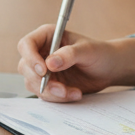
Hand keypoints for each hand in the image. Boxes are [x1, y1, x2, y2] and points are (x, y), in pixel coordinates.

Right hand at [15, 26, 134, 100]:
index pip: (26, 44)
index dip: (30, 58)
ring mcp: (44, 70)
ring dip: (51, 92)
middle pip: (25, 67)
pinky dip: (58, 98)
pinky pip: (45, 94)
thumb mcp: (88, 50)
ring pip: (33, 84)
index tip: (44, 70)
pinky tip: (75, 94)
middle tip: (60, 88)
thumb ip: (69, 54)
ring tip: (72, 92)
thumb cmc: (100, 53)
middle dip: (41, 81)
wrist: (109, 69)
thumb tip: (50, 63)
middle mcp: (42, 52)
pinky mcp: (49, 84)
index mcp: (48, 36)